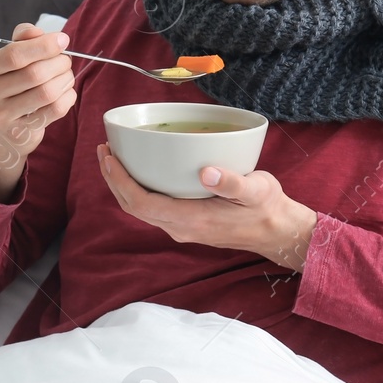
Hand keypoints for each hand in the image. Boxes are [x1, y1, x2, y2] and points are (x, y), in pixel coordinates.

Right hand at [0, 22, 76, 200]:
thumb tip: (39, 32)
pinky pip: (55, 110)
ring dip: (65, 79)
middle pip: (34, 74)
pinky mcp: (20, 133)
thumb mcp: (5, 58)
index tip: (62, 39)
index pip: (14, 55)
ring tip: (66, 75)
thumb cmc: (5, 83)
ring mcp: (1, 116)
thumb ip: (22, 39)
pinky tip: (65, 91)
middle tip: (65, 60)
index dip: (43, 45)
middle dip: (59, 63)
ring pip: (47, 92)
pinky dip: (68, 97)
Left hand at [97, 143, 318, 271]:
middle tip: (105, 150)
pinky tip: (141, 172)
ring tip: (115, 158)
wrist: (278, 232)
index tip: (110, 156)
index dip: (120, 180)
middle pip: (133, 206)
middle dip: (114, 179)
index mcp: (192, 220)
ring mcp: (182, 228)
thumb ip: (234, 182)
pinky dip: (138, 190)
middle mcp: (181, 228)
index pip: (142, 202)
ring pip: (141, 209)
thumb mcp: (257, 190)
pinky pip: (152, 208)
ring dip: (123, 185)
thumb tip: (208, 172)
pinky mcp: (187, 224)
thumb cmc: (268, 208)